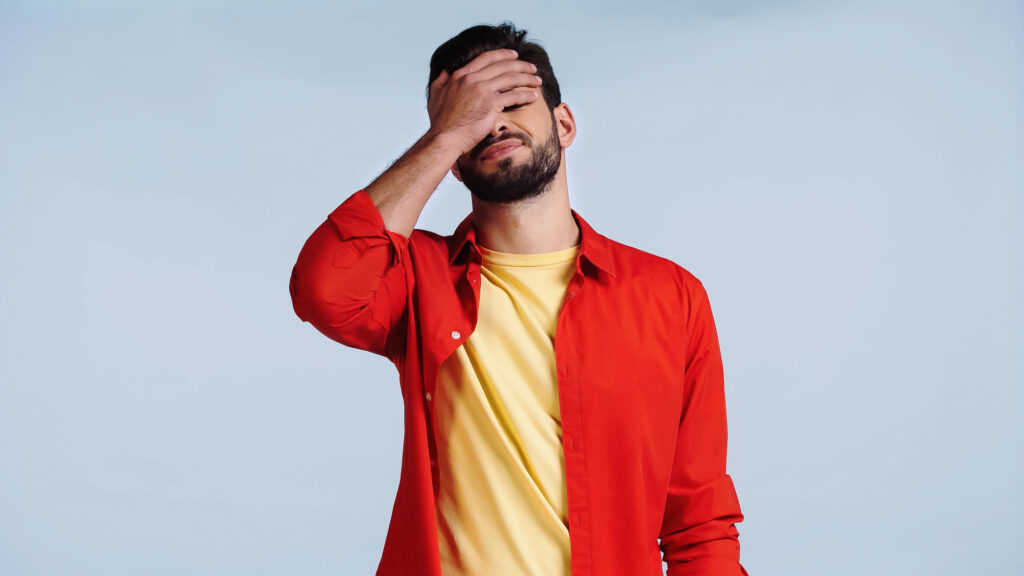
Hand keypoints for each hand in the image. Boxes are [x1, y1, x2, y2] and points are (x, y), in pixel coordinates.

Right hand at [426, 49, 542, 156]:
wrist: (444, 138)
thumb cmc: (440, 122)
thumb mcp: (435, 95)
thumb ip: (441, 81)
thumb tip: (445, 71)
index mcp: (461, 75)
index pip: (486, 58)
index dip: (502, 55)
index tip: (513, 55)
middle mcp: (472, 79)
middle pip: (503, 66)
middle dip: (520, 65)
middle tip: (532, 67)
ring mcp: (483, 91)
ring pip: (511, 78)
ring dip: (527, 78)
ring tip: (537, 80)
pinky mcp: (491, 104)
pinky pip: (513, 96)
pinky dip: (525, 95)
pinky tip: (534, 96)